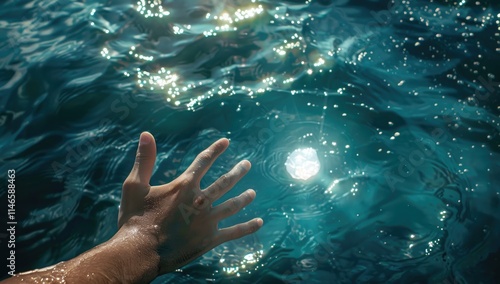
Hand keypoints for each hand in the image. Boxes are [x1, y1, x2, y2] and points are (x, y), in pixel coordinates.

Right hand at [118, 132, 263, 275]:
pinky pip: (234, 232)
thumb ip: (144, 160)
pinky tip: (259, 222)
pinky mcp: (210, 239)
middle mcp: (200, 200)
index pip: (203, 161)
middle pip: (225, 182)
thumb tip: (146, 134)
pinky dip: (248, 227)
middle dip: (238, 171)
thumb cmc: (134, 219)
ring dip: (244, 198)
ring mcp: (207, 220)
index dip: (215, 150)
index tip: (226, 141)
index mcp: (184, 186)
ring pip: (232, 205)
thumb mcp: (134, 186)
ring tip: (253, 193)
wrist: (140, 252)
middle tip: (247, 164)